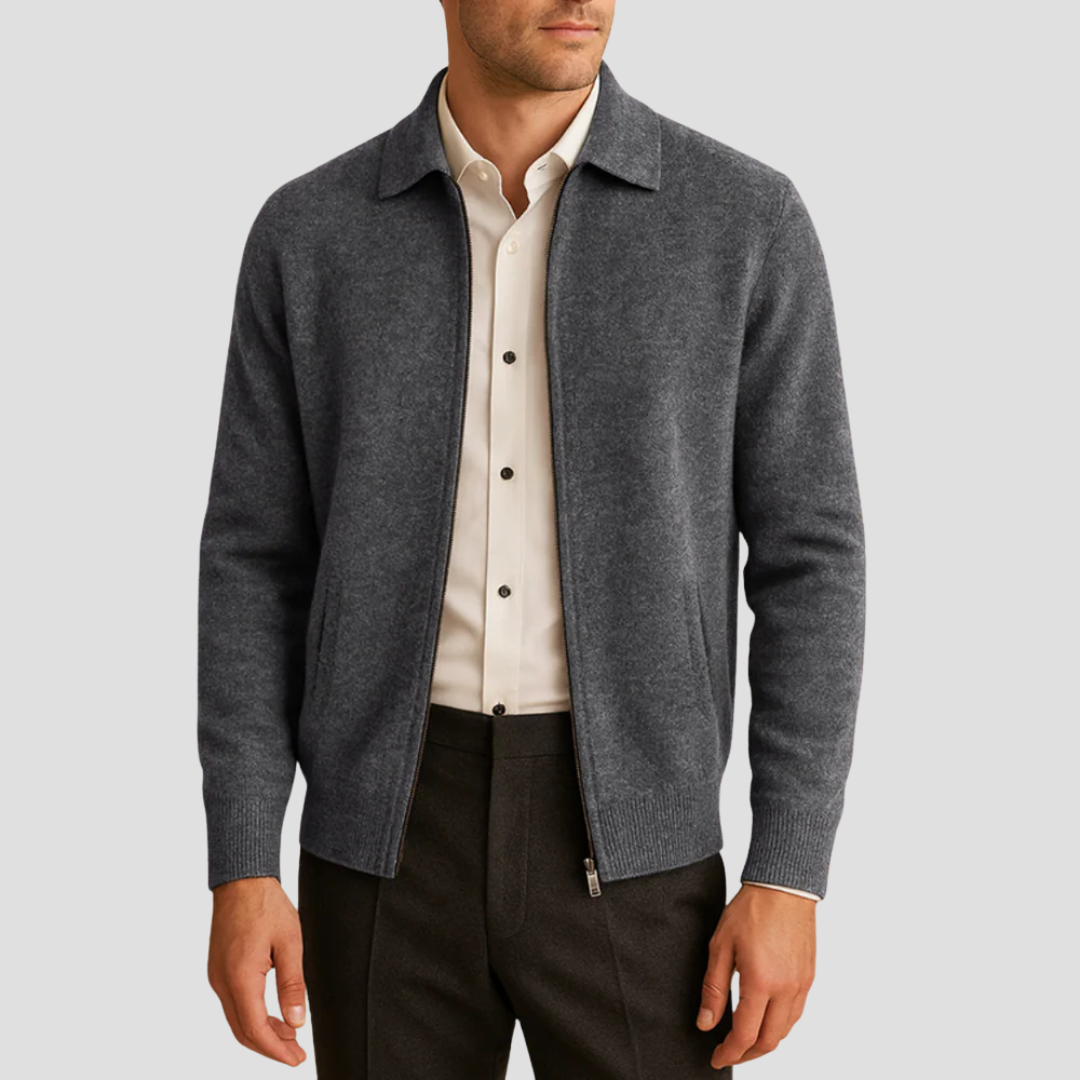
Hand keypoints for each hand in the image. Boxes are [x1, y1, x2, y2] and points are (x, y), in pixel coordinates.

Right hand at [207, 875, 307, 1066]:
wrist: (242, 880)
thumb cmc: (267, 906)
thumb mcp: (290, 943)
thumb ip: (293, 985)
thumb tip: (297, 1022)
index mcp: (240, 978)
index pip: (256, 1030)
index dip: (277, 1050)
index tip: (297, 1059)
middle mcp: (222, 982)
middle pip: (243, 1031)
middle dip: (270, 1047)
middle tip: (296, 1053)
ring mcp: (217, 977)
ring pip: (237, 1020)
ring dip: (262, 1032)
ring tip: (291, 1034)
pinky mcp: (219, 970)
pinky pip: (234, 1004)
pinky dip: (253, 1016)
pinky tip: (273, 1013)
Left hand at [696, 882, 815, 1067]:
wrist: (783, 887)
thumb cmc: (750, 910)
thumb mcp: (720, 946)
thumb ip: (713, 988)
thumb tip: (706, 1023)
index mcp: (761, 982)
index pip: (745, 1034)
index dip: (729, 1052)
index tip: (716, 1057)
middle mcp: (786, 989)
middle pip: (769, 1040)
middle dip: (747, 1054)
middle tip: (728, 1052)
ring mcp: (801, 984)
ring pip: (785, 1030)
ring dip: (765, 1042)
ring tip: (745, 1040)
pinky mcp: (809, 977)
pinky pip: (796, 1013)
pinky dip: (780, 1025)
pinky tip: (766, 1019)